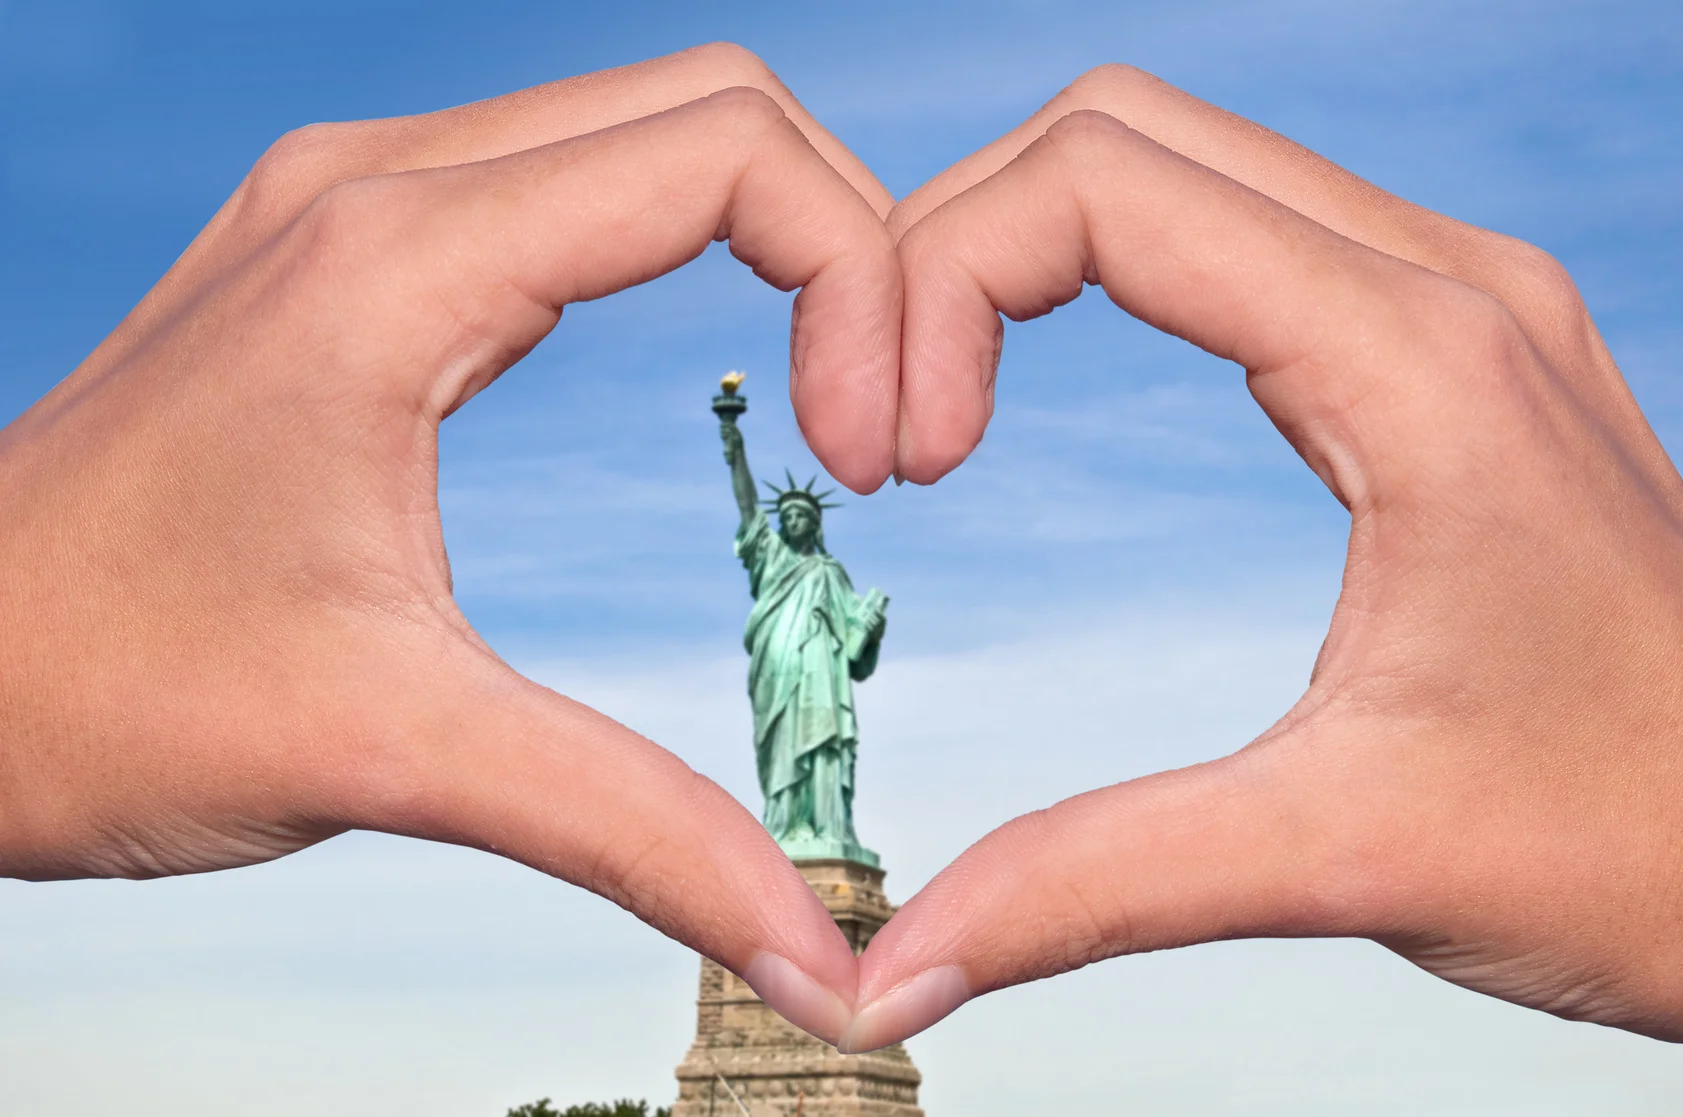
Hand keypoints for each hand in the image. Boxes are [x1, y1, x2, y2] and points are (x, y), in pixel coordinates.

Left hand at [0, 44, 902, 1044]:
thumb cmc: (97, 697)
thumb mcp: (395, 752)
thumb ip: (634, 832)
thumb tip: (812, 954)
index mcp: (401, 263)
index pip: (727, 158)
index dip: (862, 279)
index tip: (879, 454)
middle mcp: (379, 186)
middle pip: (712, 106)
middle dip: (849, 238)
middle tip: (882, 419)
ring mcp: (355, 202)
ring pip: (645, 124)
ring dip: (773, 231)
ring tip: (828, 388)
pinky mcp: (346, 248)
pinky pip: (565, 179)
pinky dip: (678, 238)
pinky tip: (706, 339)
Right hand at [840, 66, 1682, 1051]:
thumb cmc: (1634, 848)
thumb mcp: (1339, 855)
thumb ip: (1092, 888)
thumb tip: (892, 970)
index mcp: (1415, 365)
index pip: (1102, 190)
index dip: (941, 285)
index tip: (901, 461)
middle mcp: (1444, 284)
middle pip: (1118, 133)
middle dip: (953, 240)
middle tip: (888, 416)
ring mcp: (1459, 297)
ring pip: (1176, 158)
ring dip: (1023, 242)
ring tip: (941, 396)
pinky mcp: (1453, 341)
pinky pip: (1241, 225)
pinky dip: (1109, 263)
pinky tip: (1054, 367)